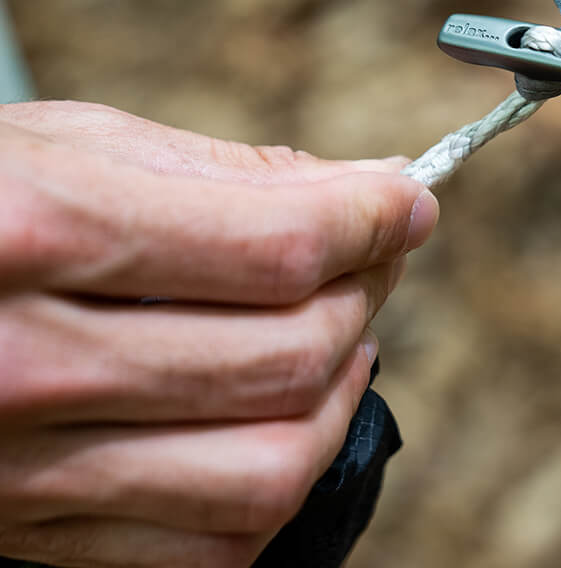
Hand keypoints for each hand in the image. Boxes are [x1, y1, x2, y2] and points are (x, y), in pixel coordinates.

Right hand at [0, 100, 437, 567]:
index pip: (275, 245)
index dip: (371, 216)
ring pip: (266, 469)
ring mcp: (21, 473)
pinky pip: (206, 546)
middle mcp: (24, 367)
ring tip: (338, 331)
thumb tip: (360, 186)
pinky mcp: (28, 538)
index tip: (408, 198)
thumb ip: (225, 174)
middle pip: (286, 355)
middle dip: (364, 290)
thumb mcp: (67, 146)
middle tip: (372, 250)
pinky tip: (277, 411)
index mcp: (32, 235)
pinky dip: (277, 479)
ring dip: (339, 391)